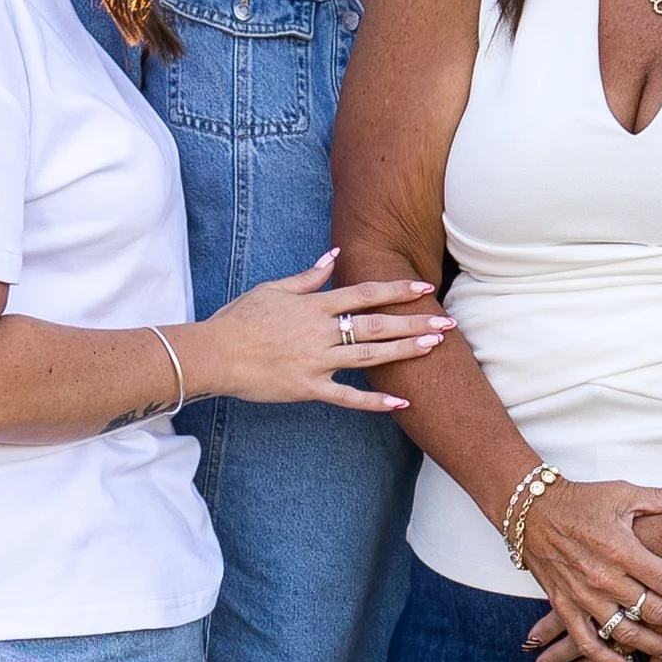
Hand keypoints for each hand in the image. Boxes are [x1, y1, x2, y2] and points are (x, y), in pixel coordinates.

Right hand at [189, 251, 450, 413]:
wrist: (214, 354)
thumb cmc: (240, 319)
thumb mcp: (272, 289)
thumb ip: (308, 277)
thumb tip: (334, 257)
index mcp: (313, 306)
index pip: (364, 293)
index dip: (396, 289)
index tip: (424, 286)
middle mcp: (320, 332)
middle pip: (375, 325)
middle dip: (413, 322)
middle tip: (447, 323)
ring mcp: (316, 362)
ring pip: (369, 356)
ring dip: (403, 351)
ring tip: (433, 348)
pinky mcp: (307, 389)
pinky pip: (346, 397)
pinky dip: (374, 402)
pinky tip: (401, 404)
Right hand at [520, 476, 661, 661]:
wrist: (531, 509)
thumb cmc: (578, 500)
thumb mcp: (623, 493)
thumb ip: (661, 499)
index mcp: (622, 549)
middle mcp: (604, 577)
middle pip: (653, 611)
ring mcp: (583, 595)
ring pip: (625, 632)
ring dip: (653, 646)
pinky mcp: (564, 605)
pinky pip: (587, 641)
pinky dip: (606, 659)